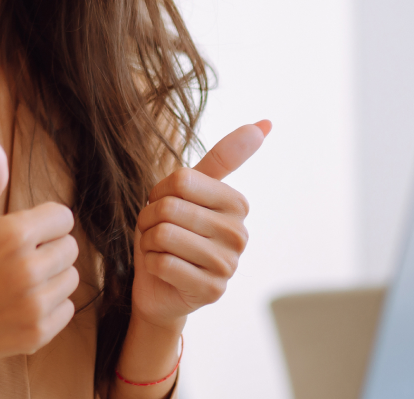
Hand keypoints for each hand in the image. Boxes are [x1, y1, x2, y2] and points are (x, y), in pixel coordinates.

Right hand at [0, 133, 79, 398]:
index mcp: (12, 234)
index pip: (63, 217)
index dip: (42, 221)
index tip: (19, 231)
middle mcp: (28, 270)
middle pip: (70, 247)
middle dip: (48, 247)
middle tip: (15, 257)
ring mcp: (34, 305)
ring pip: (70, 277)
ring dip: (51, 275)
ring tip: (17, 279)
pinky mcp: (38, 334)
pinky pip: (66, 308)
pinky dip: (50, 304)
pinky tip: (19, 302)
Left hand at [130, 121, 268, 329]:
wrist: (159, 286)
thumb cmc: (171, 232)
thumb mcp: (190, 191)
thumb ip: (224, 158)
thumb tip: (265, 122)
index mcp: (236, 203)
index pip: (181, 179)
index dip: (159, 192)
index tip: (166, 205)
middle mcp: (239, 234)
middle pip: (169, 207)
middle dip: (149, 219)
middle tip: (157, 232)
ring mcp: (228, 265)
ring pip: (164, 235)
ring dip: (148, 242)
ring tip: (160, 249)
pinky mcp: (212, 290)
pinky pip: (162, 263)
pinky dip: (151, 265)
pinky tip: (163, 271)